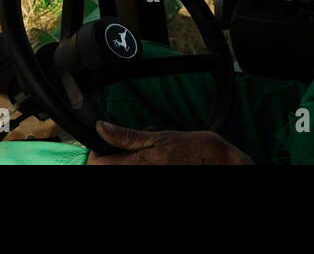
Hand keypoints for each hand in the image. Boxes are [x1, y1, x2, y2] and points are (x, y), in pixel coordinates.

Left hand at [86, 121, 252, 164]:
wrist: (216, 163)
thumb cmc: (191, 148)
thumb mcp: (158, 137)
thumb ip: (126, 136)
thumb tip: (100, 127)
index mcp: (137, 163)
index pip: (97, 165)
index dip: (97, 153)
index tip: (104, 144)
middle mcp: (139, 175)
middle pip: (105, 170)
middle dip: (110, 159)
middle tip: (122, 149)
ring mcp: (149, 179)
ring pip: (121, 171)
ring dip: (125, 162)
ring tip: (141, 155)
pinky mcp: (155, 185)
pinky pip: (135, 174)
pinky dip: (137, 166)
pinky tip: (150, 162)